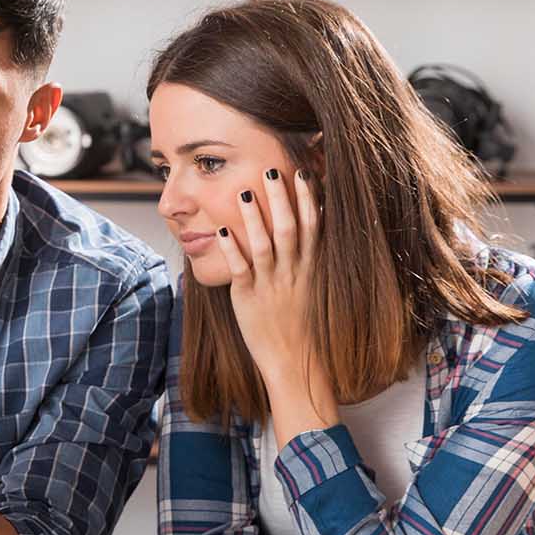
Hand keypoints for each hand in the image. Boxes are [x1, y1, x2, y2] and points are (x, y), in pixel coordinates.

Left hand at [216, 168, 335, 445]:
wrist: (297, 364)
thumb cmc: (302, 325)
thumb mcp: (313, 287)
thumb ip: (310, 256)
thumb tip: (313, 227)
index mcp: (310, 268)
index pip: (313, 226)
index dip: (308, 199)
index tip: (304, 173)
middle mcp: (293, 273)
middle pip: (288, 229)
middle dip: (280, 200)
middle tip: (272, 171)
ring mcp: (271, 285)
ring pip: (263, 246)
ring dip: (253, 218)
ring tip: (243, 193)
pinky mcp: (249, 299)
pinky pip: (240, 270)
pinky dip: (231, 249)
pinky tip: (222, 230)